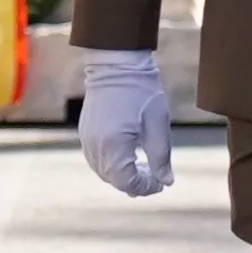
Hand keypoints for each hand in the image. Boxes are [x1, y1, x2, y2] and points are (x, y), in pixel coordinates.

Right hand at [77, 44, 172, 194]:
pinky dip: (111, 164)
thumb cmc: (142, 92)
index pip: (128, 182)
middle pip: (114, 180)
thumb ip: (161, 157)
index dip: (146, 187)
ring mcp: (87, 140)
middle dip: (135, 183)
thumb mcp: (158, 125)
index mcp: (114, 146)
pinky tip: (127, 156)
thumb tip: (166, 182)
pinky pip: (96, 159)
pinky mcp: (85, 133)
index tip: (161, 181)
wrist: (117, 65)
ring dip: (122, 175)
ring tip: (142, 167)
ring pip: (103, 172)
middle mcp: (96, 146)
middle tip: (155, 176)